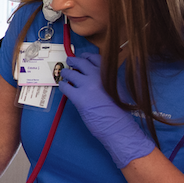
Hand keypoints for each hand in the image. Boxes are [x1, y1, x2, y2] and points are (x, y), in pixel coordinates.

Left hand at [58, 53, 155, 168]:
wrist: (119, 126)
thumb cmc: (121, 112)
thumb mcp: (118, 89)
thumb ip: (107, 79)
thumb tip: (94, 76)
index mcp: (110, 73)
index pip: (95, 57)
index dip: (87, 56)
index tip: (83, 57)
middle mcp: (98, 76)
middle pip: (81, 62)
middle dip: (73, 61)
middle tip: (69, 61)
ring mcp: (88, 85)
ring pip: (70, 73)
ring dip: (66, 73)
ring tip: (64, 75)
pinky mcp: (79, 97)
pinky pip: (65, 86)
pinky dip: (63, 86)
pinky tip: (64, 87)